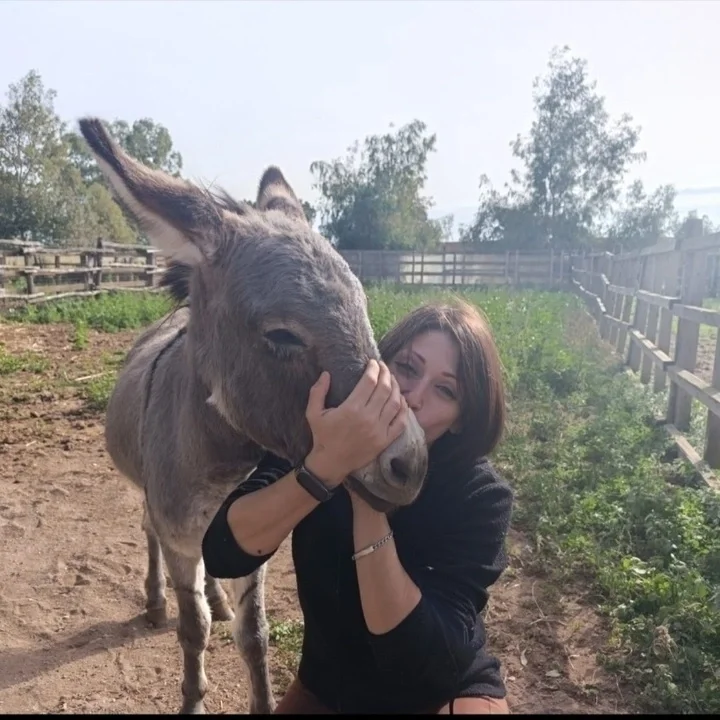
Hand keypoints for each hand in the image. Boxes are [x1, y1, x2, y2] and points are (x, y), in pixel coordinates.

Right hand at [304, 359, 408, 485]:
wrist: (331, 463)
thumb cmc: (322, 436)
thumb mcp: (313, 413)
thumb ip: (317, 392)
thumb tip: (326, 374)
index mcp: (351, 408)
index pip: (369, 382)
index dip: (374, 369)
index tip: (374, 362)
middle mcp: (368, 417)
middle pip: (384, 389)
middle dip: (386, 374)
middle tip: (384, 367)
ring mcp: (379, 430)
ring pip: (395, 403)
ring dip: (396, 388)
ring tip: (392, 380)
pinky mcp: (385, 440)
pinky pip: (401, 422)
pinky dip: (404, 409)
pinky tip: (401, 400)